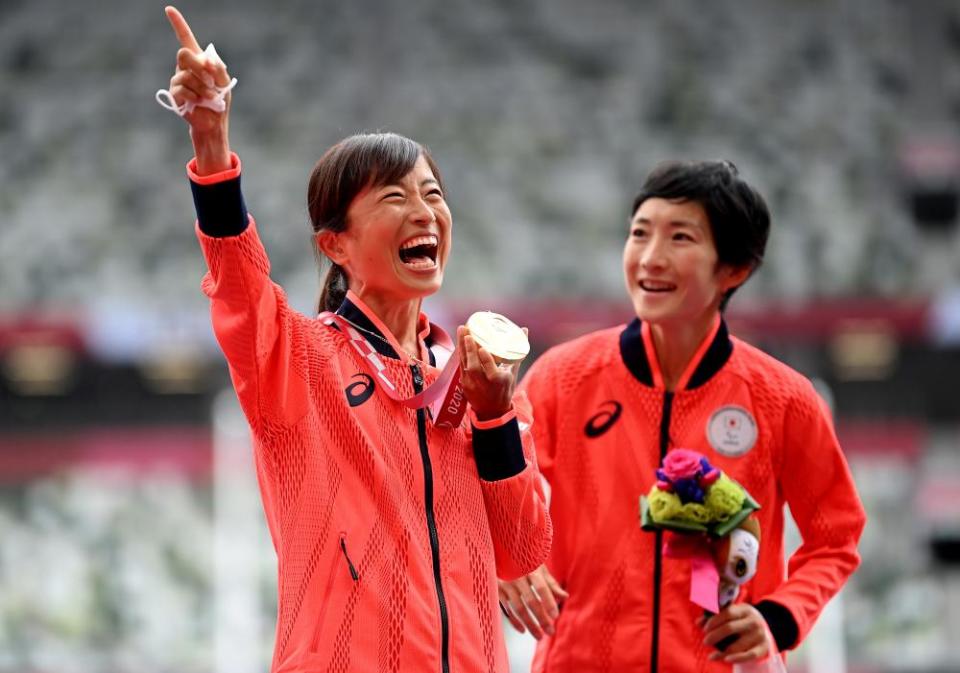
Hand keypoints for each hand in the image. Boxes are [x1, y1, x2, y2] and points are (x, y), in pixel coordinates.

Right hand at [164, 6, 231, 172]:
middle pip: (184, 54)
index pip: (185, 38)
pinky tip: (199, 101)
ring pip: (186, 74)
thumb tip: (207, 60)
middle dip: (199, 67)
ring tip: (210, 97)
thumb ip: (218, 68)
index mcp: (198, 60)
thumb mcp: (224, 82)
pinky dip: (195, 95)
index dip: (178, 23)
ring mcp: (178, 79)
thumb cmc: (220, 101)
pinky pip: (183, 88)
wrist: (214, 122)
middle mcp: (185, 67)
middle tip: (211, 80)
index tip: (169, 9)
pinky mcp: (174, 93)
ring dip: (203, 87)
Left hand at [456, 325, 525, 421]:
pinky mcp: (464, 384)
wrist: (492, 411)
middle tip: (467, 333)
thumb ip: (517, 352)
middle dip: (469, 350)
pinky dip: (460, 353)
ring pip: (464, 365)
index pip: (492, 373)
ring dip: (462, 347)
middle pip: (474, 368)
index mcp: (499, 383)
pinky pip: (461, 367)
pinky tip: (460, 341)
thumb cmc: (504, 388)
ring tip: (461, 329)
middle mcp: (484, 385)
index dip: (486, 361)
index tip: (482, 349)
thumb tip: (524, 330)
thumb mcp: (513, 372)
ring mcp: (472, 385)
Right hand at [498, 565, 568, 638]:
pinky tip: (523, 630)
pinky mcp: (497, 590)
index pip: (542, 588)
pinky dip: (515, 622)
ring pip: (519, 609)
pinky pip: (507, 610)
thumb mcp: (538, 567)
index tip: (555, 616)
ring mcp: (506, 584)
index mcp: (530, 569)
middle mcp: (517, 576)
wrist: (500, 550)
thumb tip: (565, 597)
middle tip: (551, 632)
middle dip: (541, 619)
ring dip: (530, 624)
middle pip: (531, 601)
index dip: (549, 602)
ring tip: (539, 636)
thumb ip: (551, 583)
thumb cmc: (524, 560)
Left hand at [702, 603, 771, 662]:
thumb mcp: (733, 614)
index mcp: (745, 610)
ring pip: (737, 645)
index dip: (714, 621)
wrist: (765, 628)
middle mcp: (754, 622)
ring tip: (712, 656)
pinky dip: (736, 659)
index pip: (727, 613)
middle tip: (705, 641)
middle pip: (730, 628)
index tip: (704, 629)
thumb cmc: (742, 620)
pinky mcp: (763, 648)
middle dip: (715, 635)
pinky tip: (725, 659)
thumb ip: (716, 617)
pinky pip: (748, 656)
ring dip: (722, 652)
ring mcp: (759, 635)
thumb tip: (698, 623)